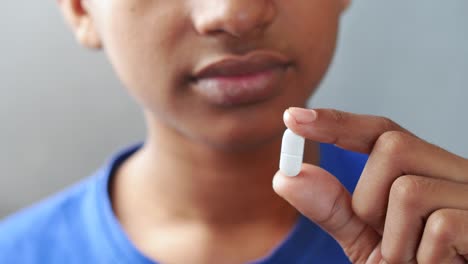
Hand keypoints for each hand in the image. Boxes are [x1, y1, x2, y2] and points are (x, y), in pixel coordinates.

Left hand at [273, 108, 467, 263]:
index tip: (292, 118)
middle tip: (386, 239)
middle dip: (369, 200)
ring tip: (415, 259)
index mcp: (423, 172)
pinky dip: (423, 258)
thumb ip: (333, 209)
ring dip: (394, 239)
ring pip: (407, 190)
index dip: (336, 122)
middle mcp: (453, 172)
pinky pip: (439, 226)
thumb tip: (286, 177)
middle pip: (392, 147)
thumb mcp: (367, 240)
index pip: (380, 131)